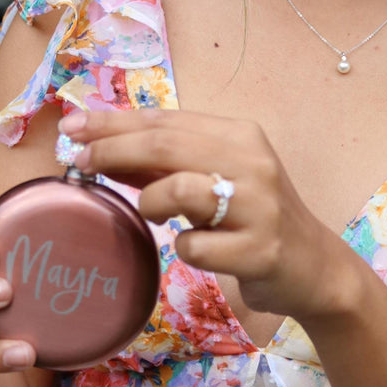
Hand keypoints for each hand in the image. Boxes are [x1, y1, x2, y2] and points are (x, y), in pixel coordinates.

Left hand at [60, 109, 351, 324]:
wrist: (313, 267)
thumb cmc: (252, 217)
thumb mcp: (214, 179)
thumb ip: (166, 164)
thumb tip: (102, 149)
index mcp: (239, 135)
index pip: (166, 119)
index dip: (114, 121)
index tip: (74, 125)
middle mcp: (251, 161)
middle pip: (166, 145)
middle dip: (113, 149)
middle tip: (81, 159)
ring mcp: (258, 205)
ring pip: (180, 189)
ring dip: (151, 202)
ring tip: (152, 214)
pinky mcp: (260, 249)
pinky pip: (196, 246)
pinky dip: (184, 248)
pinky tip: (195, 249)